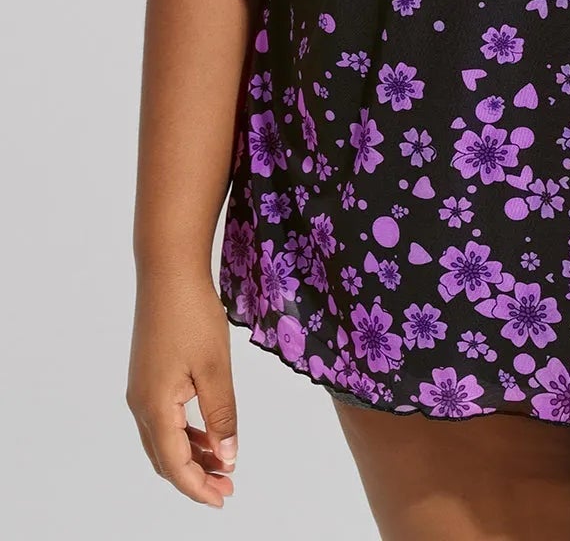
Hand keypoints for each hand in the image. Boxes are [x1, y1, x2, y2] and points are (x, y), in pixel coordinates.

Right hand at [126, 272, 239, 506]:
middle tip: (227, 487)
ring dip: (191, 456)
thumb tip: (228, 457)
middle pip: (165, 458)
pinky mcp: (148, 376)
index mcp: (155, 407)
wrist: (168, 272)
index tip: (224, 499)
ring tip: (223, 464)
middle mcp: (141, 403)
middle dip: (195, 477)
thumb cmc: (192, 315)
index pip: (175, 465)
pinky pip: (163, 419)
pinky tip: (208, 433)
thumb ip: (222, 415)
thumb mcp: (215, 368)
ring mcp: (141, 389)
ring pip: (163, 440)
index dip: (198, 487)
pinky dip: (185, 434)